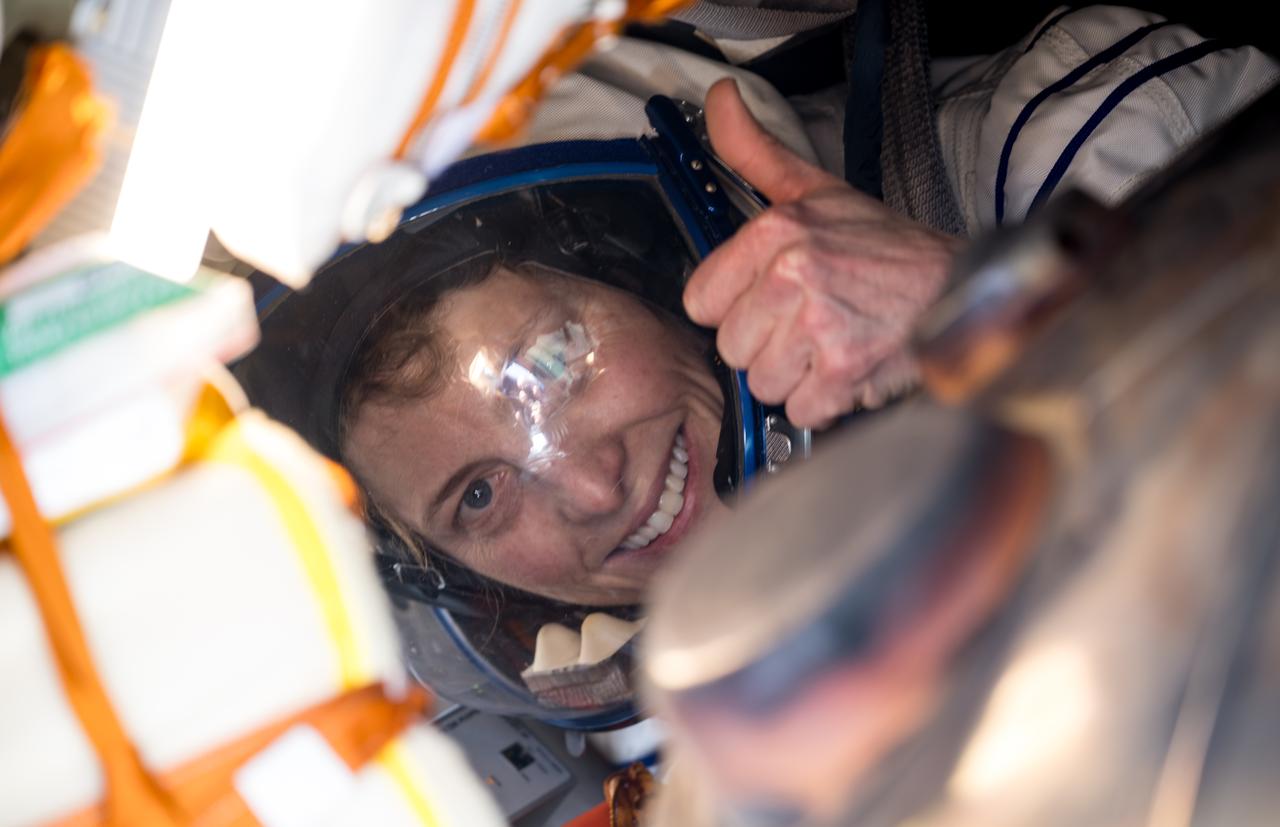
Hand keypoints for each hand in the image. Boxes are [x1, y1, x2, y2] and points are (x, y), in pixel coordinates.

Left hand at [684, 79, 965, 427]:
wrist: (959, 286)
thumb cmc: (884, 248)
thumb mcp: (815, 190)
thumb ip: (755, 151)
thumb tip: (718, 99)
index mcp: (774, 232)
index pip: (701, 302)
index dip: (736, 308)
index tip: (772, 298)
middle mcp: (791, 274)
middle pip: (732, 348)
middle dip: (769, 345)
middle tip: (812, 322)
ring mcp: (816, 324)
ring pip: (763, 383)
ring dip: (797, 376)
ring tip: (833, 344)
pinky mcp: (842, 370)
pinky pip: (800, 409)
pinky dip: (826, 402)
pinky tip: (850, 368)